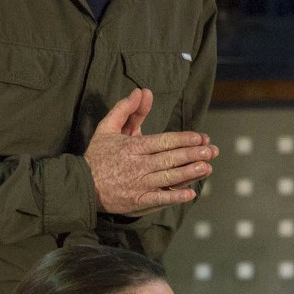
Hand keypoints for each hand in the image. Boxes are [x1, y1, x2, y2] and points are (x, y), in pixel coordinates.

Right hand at [84, 89, 216, 214]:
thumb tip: (141, 91)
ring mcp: (138, 184)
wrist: (81, 185)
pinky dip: (174, 197)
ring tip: (207, 168)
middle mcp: (137, 165)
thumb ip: (125, 109)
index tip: (200, 137)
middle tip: (212, 151)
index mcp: (132, 147)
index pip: (163, 141)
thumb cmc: (97, 156)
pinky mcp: (137, 201)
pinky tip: (190, 194)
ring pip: (168, 178)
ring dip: (189, 173)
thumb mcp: (107, 127)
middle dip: (193, 154)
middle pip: (170, 159)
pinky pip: (159, 199)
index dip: (183, 139)